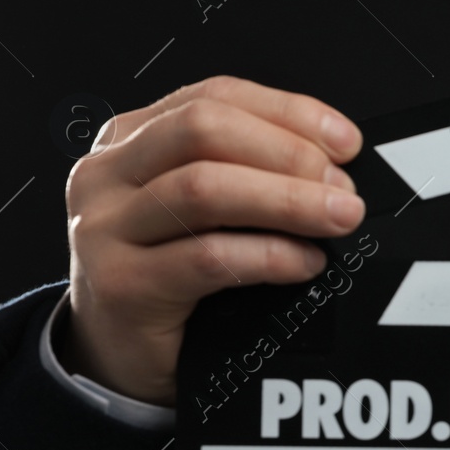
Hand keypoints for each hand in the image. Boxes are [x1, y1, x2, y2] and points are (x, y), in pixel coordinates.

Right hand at [61, 75, 364, 404]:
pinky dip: (269, 256)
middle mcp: (107, 174)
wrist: (118, 352)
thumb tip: (334, 163)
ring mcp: (103, 228)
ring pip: (204, 189)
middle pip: (204, 131)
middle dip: (289, 154)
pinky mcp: (120, 284)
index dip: (288, 112)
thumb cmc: (170, 274)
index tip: (346, 141)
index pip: (214, 97)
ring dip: (287, 201)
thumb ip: (247, 172)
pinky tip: (305, 263)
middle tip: (344, 187)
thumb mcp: (200, 208)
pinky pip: (206, 258)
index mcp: (130, 138)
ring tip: (339, 218)